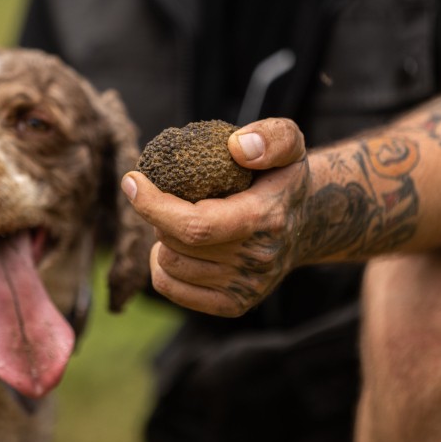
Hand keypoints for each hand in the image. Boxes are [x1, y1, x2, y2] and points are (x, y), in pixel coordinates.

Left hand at [121, 118, 308, 316]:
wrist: (308, 224)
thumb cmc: (283, 177)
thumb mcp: (290, 142)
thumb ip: (272, 137)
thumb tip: (238, 148)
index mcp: (265, 218)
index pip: (196, 226)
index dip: (154, 206)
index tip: (133, 180)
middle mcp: (257, 259)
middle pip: (176, 242)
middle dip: (160, 214)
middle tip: (171, 196)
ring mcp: (247, 287)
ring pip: (169, 265)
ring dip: (162, 239)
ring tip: (177, 220)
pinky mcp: (234, 304)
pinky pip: (171, 288)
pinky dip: (162, 266)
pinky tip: (175, 247)